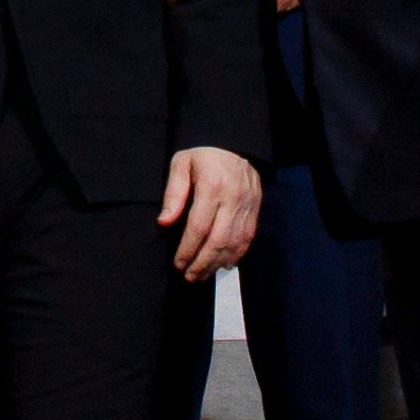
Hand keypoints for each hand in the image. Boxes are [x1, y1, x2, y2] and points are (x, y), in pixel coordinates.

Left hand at [159, 146, 261, 280]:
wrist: (235, 142)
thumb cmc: (203, 153)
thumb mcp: (182, 164)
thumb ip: (174, 193)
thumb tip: (164, 222)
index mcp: (212, 187)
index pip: (199, 226)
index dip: (188, 249)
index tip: (178, 264)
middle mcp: (232, 199)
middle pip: (218, 240)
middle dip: (203, 263)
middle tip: (190, 277)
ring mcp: (247, 205)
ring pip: (235, 243)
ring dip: (218, 263)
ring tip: (202, 275)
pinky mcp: (256, 209)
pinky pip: (248, 238)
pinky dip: (236, 255)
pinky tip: (224, 264)